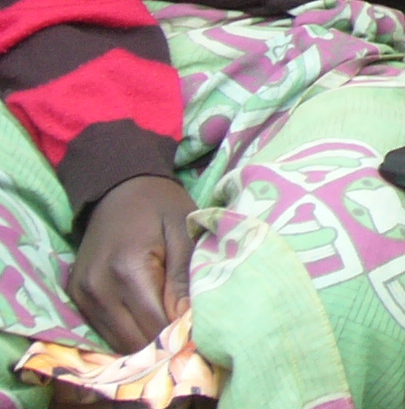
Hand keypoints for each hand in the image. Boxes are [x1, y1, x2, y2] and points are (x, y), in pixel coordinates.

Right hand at [68, 175, 196, 355]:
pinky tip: (148, 321)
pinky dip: (126, 332)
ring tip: (171, 330)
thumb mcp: (184, 231)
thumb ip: (183, 277)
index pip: (154, 324)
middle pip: (132, 341)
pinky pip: (102, 329)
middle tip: (188, 335)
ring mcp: (81, 294)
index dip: (180, 335)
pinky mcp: (76, 296)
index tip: (201, 333)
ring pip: (115, 341)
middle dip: (162, 344)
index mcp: (127, 269)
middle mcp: (97, 288)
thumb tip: (186, 320)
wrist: (119, 186)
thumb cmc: (160, 205)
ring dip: (144, 342)